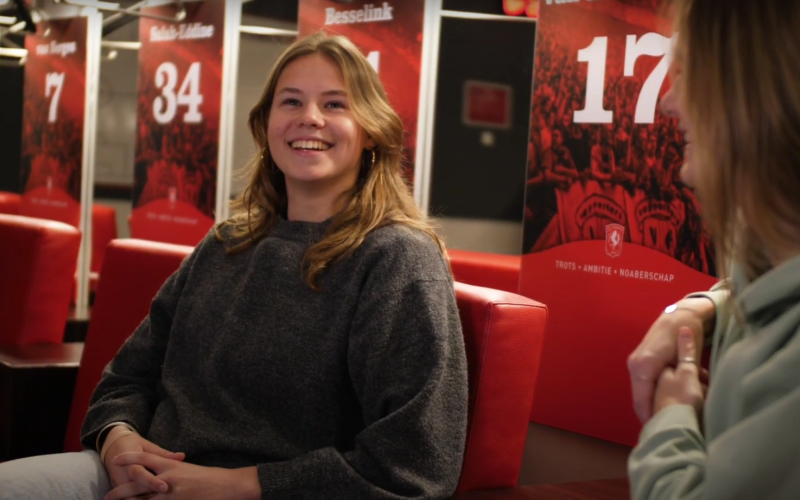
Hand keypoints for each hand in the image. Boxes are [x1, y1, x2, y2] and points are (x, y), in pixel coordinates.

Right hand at [102, 426, 185, 498]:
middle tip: (163, 495)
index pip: (139, 473)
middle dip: (146, 495)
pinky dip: (135, 499)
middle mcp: (122, 473)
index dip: (151, 481)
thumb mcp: (148, 446)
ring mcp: (118, 482)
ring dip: (140, 499)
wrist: (114, 445)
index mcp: (131, 461)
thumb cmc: (135, 445)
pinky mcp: (117, 487)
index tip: (165, 487)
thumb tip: (182, 456)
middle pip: (132, 488)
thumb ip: (164, 454)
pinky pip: (125, 496)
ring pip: (127, 495)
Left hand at [104, 453, 259, 499]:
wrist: (226, 486)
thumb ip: (172, 469)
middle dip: (119, 491)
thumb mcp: (187, 469)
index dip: (128, 458)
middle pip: (137, 482)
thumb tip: (160, 471)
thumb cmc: (208, 477)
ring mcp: (171, 493)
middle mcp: (168, 477)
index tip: (115, 460)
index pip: (145, 458)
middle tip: (107, 496)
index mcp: (171, 464)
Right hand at [628, 297, 714, 422]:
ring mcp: (635, 363)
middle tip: (667, 431)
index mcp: (644, 367)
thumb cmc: (687, 335)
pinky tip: (665, 403)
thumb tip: (676, 406)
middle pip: (639, 400)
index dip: (652, 420)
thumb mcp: (686, 360)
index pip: (642, 402)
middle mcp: (635, 366)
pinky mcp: (639, 363)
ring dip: (653, 406)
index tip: (663, 434)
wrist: (680, 315)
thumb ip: (679, 383)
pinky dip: (652, 396)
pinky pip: (642, 386)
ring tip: (668, 420)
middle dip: (652, 416)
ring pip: (640, 394)